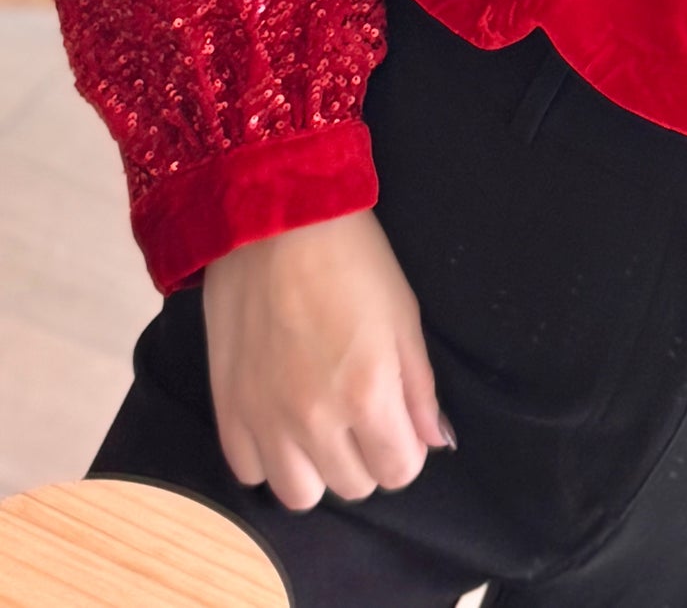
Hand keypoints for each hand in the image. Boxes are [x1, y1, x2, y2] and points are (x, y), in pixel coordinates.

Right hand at [202, 208, 451, 511]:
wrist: (275, 219)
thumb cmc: (352, 258)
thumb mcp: (404, 316)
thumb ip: (420, 389)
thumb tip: (434, 441)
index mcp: (366, 395)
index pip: (399, 471)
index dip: (407, 449)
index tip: (400, 422)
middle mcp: (313, 420)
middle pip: (353, 486)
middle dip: (368, 455)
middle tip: (363, 412)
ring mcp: (264, 419)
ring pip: (299, 494)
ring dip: (318, 468)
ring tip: (322, 424)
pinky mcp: (226, 408)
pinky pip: (248, 470)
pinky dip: (268, 456)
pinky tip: (281, 419)